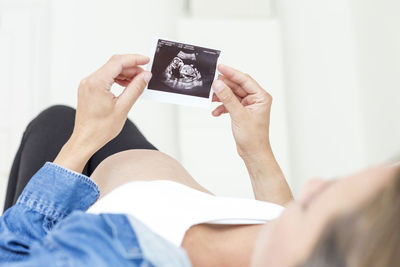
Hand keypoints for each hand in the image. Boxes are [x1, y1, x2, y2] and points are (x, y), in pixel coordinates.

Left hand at [54, 54, 151, 171]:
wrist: (86, 139)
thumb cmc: (100, 129)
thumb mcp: (123, 108)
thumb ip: (135, 89)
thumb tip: (144, 76)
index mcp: (97, 83)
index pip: (117, 62)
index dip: (134, 59)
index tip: (146, 60)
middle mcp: (90, 80)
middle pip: (114, 65)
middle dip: (131, 67)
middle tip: (145, 74)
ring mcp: (88, 84)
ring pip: (110, 70)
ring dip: (125, 73)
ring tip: (138, 81)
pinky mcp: (89, 89)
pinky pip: (105, 78)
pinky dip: (117, 79)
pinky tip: (127, 85)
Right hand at [212, 64, 271, 160]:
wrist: (253, 153)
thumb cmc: (253, 137)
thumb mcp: (238, 115)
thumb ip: (228, 98)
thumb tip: (219, 85)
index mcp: (261, 97)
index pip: (244, 80)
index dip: (231, 73)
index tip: (220, 67)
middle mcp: (256, 99)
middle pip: (237, 86)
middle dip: (224, 86)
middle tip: (211, 84)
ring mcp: (248, 106)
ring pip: (232, 95)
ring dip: (221, 97)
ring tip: (211, 99)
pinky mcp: (242, 112)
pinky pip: (230, 104)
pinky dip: (222, 107)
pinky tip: (216, 112)